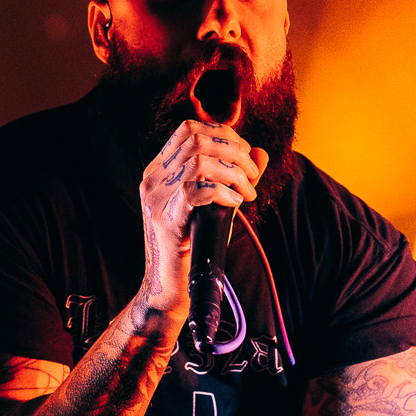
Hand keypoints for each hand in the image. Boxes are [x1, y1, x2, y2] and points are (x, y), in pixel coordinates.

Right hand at [137, 120, 268, 313]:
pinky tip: (235, 203)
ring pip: (199, 161)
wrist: (170, 286)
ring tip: (247, 192)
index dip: (223, 133)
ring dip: (234, 173)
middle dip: (235, 152)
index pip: (189, 129)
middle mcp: (154, 179)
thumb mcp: (215, 203)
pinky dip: (222, 191)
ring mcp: (157, 199)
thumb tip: (262, 153)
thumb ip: (235, 176)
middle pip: (197, 139)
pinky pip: (195, 190)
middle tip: (252, 176)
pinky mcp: (166, 220)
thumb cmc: (195, 245)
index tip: (245, 154)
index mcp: (160, 170)